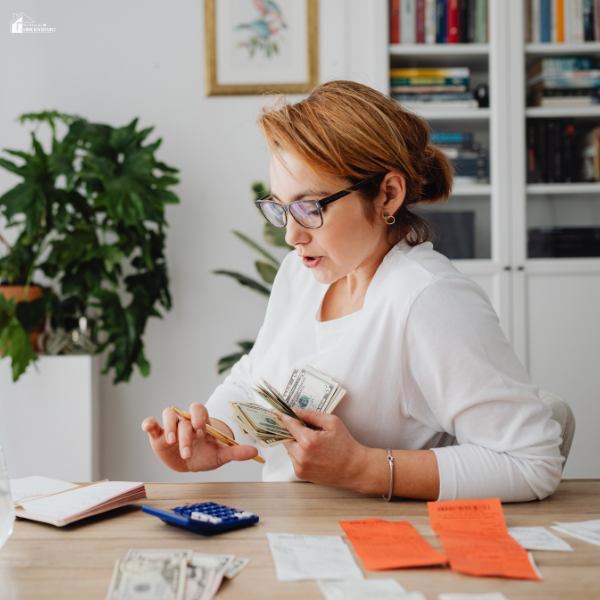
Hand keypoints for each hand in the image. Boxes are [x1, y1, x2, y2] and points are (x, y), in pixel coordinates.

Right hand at [141, 403, 257, 472]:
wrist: (192, 464)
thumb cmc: (207, 454)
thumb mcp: (221, 455)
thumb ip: (235, 453)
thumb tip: (253, 452)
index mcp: (201, 422)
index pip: (199, 409)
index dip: (199, 417)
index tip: (201, 431)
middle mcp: (186, 421)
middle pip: (183, 418)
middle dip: (185, 435)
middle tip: (188, 451)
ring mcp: (172, 427)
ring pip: (168, 415)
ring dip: (168, 427)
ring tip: (171, 442)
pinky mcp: (158, 435)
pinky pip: (152, 424)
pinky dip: (149, 423)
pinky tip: (148, 427)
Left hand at [280, 409, 368, 489]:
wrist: (354, 469)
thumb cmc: (346, 445)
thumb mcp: (332, 422)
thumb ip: (310, 414)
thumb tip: (294, 411)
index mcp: (308, 441)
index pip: (288, 424)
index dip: (283, 416)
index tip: (278, 411)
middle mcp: (301, 455)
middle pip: (285, 436)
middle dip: (291, 430)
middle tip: (301, 426)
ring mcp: (299, 466)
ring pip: (289, 448)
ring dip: (296, 442)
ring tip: (313, 442)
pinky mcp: (301, 474)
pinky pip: (294, 458)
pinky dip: (299, 453)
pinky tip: (313, 452)